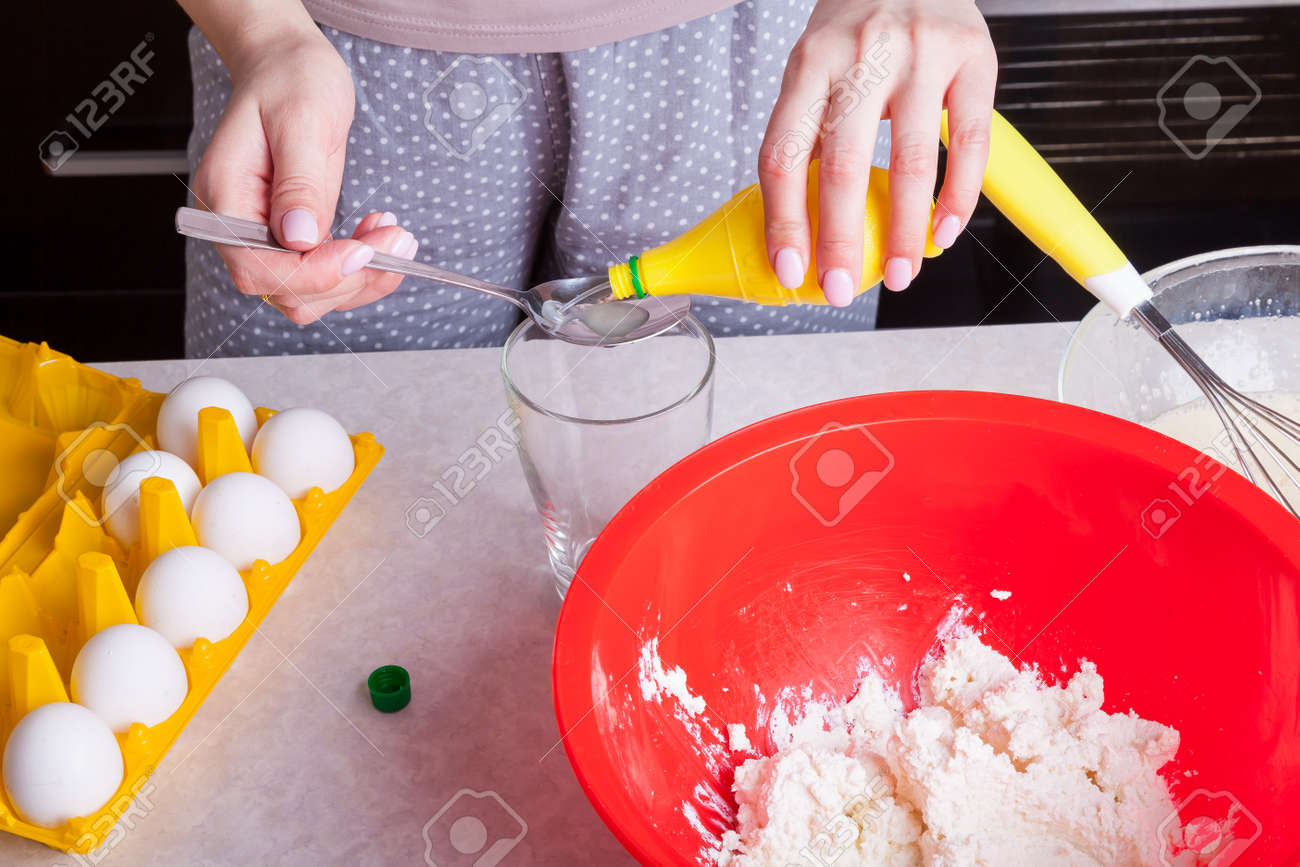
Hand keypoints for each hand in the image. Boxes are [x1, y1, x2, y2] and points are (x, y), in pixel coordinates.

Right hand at [191, 28, 415, 324]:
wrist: (290, 67)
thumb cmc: (290, 80)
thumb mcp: (301, 120)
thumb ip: (299, 182)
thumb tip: (299, 236)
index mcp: (225, 198)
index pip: (259, 266)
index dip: (313, 272)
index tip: (362, 250)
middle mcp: (240, 226)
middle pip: (288, 290)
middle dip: (348, 277)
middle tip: (398, 240)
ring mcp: (266, 236)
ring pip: (313, 293)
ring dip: (362, 277)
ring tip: (396, 234)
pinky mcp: (295, 237)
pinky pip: (327, 274)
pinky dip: (362, 266)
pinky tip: (381, 233)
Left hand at [760, 0, 995, 302]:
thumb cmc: (857, 29)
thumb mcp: (817, 67)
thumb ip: (810, 133)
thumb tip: (801, 228)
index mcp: (809, 62)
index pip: (784, 153)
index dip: (784, 220)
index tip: (789, 270)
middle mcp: (862, 54)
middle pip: (843, 165)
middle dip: (839, 241)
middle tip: (839, 291)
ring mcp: (922, 53)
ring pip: (910, 161)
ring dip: (903, 232)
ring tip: (898, 276)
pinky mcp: (975, 57)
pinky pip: (970, 142)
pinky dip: (958, 197)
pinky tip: (943, 234)